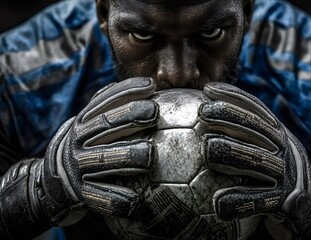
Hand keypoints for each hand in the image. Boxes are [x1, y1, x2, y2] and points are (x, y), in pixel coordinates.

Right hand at [42, 77, 158, 223]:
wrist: (52, 180)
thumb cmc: (85, 147)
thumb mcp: (89, 124)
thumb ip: (109, 106)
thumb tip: (146, 84)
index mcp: (83, 122)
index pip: (105, 101)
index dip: (127, 91)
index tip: (150, 86)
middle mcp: (78, 141)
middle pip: (105, 125)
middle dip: (129, 116)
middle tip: (154, 112)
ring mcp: (77, 167)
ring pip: (103, 159)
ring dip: (126, 155)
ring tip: (149, 153)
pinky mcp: (80, 193)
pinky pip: (99, 197)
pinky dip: (116, 199)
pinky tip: (135, 201)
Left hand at [198, 82, 310, 238]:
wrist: (308, 210)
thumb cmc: (277, 175)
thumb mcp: (271, 149)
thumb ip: (252, 133)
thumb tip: (219, 119)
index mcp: (278, 135)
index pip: (255, 110)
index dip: (233, 96)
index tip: (208, 89)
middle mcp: (284, 150)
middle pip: (255, 128)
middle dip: (228, 116)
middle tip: (203, 112)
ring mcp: (286, 174)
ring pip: (256, 159)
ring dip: (231, 151)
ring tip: (207, 147)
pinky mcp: (284, 201)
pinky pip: (256, 201)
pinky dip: (236, 201)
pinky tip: (218, 202)